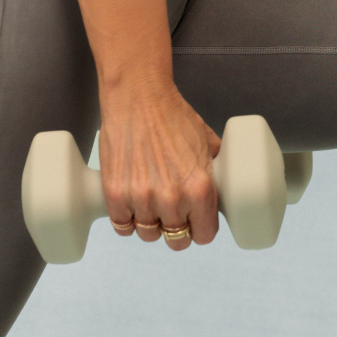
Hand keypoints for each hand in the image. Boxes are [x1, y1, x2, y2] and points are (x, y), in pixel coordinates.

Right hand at [98, 75, 221, 251]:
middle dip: (177, 230)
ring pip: (148, 234)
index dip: (202, 231)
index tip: (197, 225)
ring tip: (151, 208)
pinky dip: (126, 220)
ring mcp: (141, 197)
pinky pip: (122, 226)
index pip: (204, 235)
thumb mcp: (207, 141)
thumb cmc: (173, 115)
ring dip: (150, 225)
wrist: (137, 97)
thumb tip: (223, 182)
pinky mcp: (114, 194)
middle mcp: (171, 198)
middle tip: (173, 216)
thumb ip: (214, 167)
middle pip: (176, 240)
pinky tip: (132, 208)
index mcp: (199, 188)